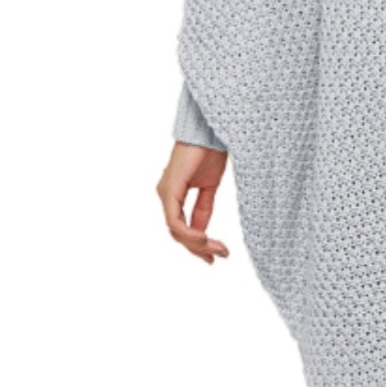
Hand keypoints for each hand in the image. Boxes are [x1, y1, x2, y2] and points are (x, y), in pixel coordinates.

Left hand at [157, 142, 230, 264]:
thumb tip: (204, 233)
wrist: (209, 130)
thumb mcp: (210, 187)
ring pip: (175, 231)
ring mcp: (165, 193)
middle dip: (200, 248)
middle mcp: (166, 195)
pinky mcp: (169, 190)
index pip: (182, 228)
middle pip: (178, 233)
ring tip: (217, 249)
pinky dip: (189, 233)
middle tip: (220, 256)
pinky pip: (175, 221)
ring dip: (197, 244)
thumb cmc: (210, 151)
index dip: (198, 245)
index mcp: (174, 194)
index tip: (217, 255)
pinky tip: (205, 237)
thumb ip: (203, 209)